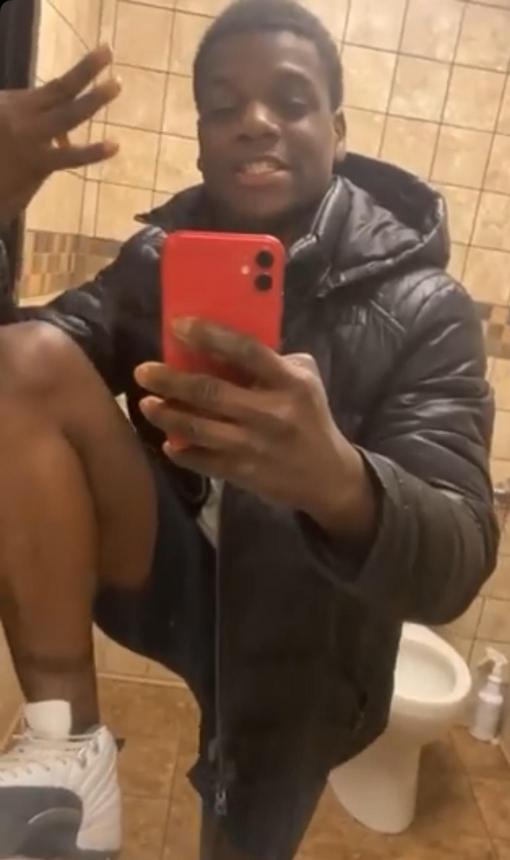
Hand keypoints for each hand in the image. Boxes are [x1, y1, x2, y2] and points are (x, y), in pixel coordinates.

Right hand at [0, 44, 120, 225]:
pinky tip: (114, 145)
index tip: (104, 54)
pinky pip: (71, 156)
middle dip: (86, 68)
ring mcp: (31, 137)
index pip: (58, 88)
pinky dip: (93, 151)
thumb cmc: (2, 150)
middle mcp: (22, 115)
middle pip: (61, 87)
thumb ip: (27, 118)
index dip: (83, 70)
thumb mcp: (6, 120)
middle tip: (108, 50)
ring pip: (67, 114)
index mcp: (16, 105)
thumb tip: (61, 136)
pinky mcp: (37, 164)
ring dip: (93, 97)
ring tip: (116, 84)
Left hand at [135, 319, 376, 539]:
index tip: (178, 326)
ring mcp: (254, 445)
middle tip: (143, 372)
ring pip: (198, 428)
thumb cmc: (311, 418)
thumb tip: (224, 344)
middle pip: (209, 392)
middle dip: (170, 380)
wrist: (327, 476)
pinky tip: (167, 442)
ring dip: (166, 416)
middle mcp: (270, 413)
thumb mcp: (306, 380)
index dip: (209, 336)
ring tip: (146, 404)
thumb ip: (273, 361)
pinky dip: (180, 452)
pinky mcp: (243, 472)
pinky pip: (202, 461)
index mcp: (289, 382)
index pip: (245, 351)